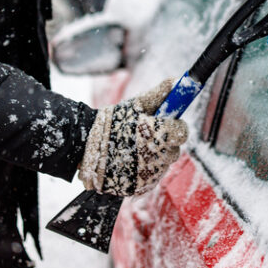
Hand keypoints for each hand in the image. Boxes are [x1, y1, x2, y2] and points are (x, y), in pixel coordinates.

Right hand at [77, 79, 188, 196]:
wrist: (85, 148)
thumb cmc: (112, 122)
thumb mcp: (135, 105)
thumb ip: (159, 94)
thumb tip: (177, 80)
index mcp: (159, 135)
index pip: (181, 132)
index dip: (174, 126)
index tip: (165, 122)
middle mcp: (158, 157)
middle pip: (174, 149)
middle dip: (164, 142)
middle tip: (146, 135)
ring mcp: (150, 174)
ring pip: (163, 164)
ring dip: (154, 156)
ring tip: (134, 148)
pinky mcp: (142, 187)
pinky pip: (152, 177)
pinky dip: (144, 170)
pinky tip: (131, 160)